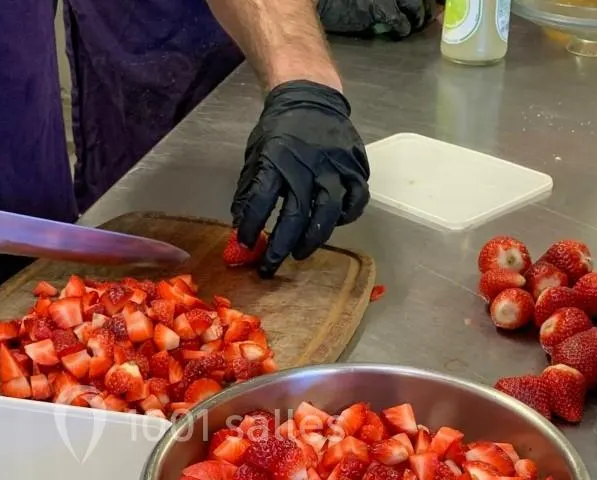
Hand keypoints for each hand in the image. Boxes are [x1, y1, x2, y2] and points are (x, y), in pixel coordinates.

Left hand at [231, 81, 369, 276]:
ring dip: (313, 239)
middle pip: (296, 216)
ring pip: (329, 213)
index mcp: (277, 159)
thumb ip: (250, 187)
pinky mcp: (356, 167)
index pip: (261, 200)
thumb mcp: (256, 152)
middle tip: (271, 265)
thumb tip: (241, 223)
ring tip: (300, 252)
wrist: (311, 97)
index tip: (246, 243)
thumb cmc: (279, 129)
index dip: (252, 226)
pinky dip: (346, 217)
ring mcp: (335, 167)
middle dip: (281, 246)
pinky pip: (356, 201)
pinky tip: (333, 224)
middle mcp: (307, 166)